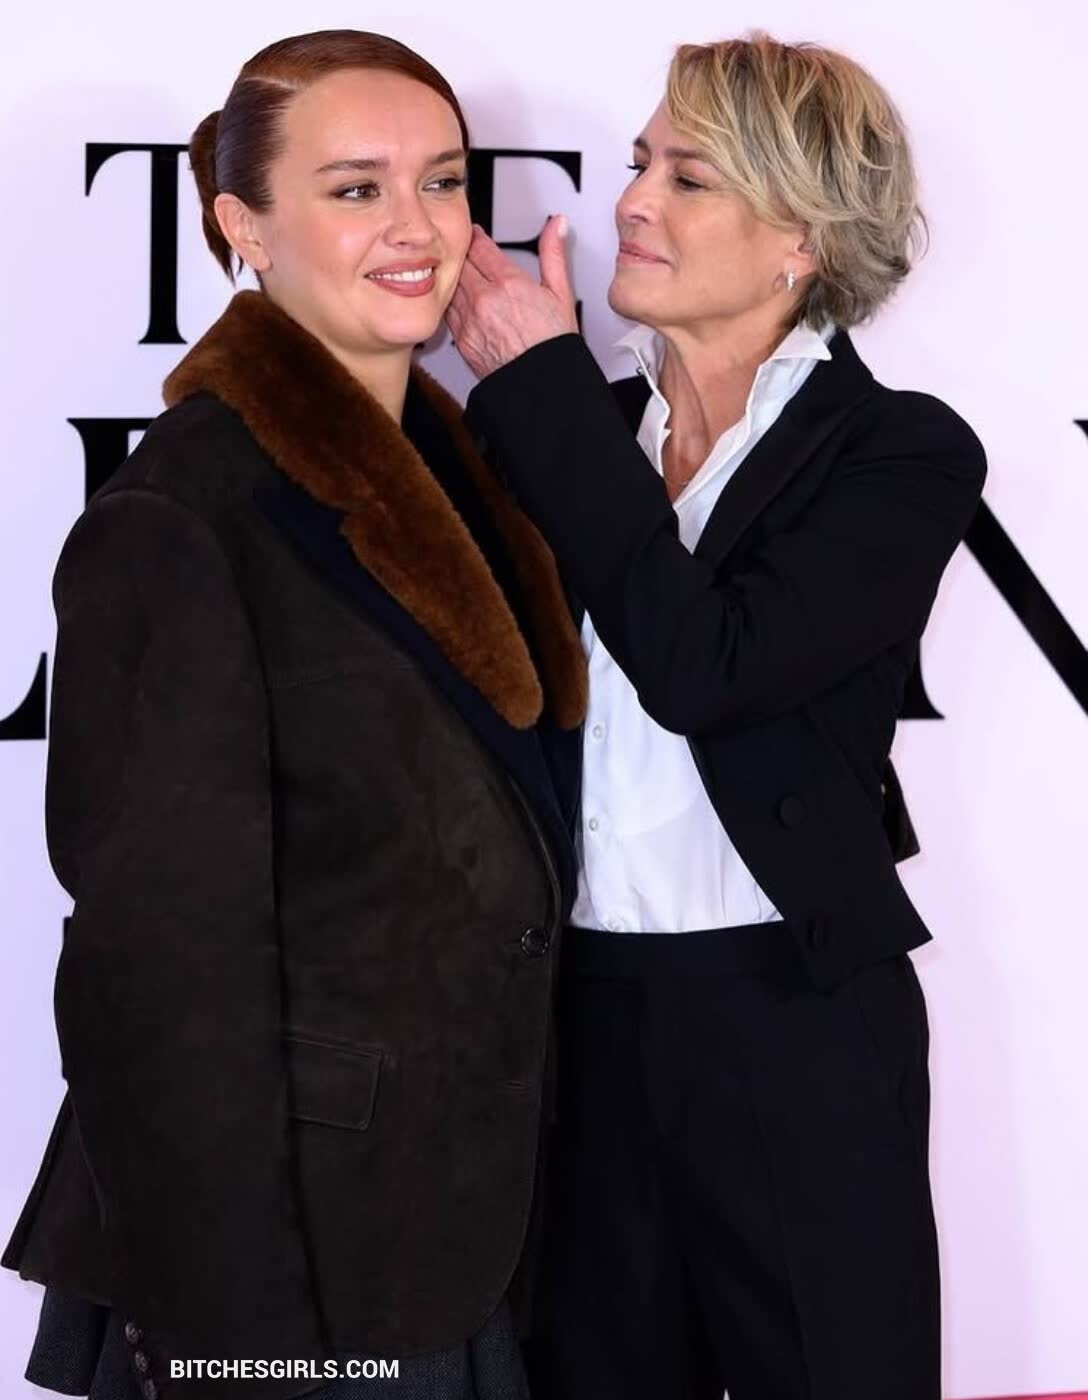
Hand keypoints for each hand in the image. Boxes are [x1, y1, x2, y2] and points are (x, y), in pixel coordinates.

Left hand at [447, 215, 578, 379]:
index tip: (476, 234)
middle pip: (460, 263)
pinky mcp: (461, 340)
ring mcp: (469, 321)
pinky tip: (461, 302)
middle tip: (466, 251)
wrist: (541, 385)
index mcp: (509, 285)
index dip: (475, 236)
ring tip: (463, 277)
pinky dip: (451, 302)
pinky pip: (447, 311)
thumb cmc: (552, 345)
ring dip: (454, 278)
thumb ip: (554, 254)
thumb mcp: (562, 293)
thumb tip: (558, 225)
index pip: (479, 247)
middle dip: (462, 255)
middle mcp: (484, 301)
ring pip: (449, 285)